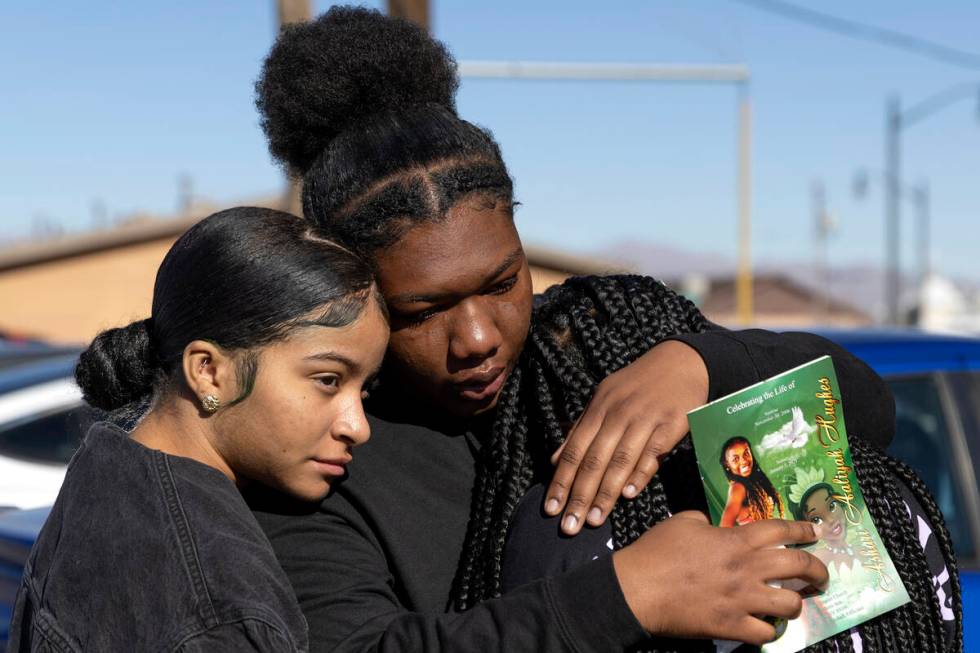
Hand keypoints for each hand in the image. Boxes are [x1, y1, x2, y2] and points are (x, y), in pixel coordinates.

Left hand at [545, 340, 708, 533]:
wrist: (681, 362)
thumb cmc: (638, 385)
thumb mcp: (604, 399)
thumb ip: (580, 429)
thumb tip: (555, 460)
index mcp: (598, 409)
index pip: (574, 451)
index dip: (561, 481)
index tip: (551, 509)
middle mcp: (617, 414)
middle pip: (593, 460)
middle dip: (579, 496)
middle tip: (569, 527)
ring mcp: (644, 419)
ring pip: (620, 460)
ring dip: (605, 493)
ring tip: (594, 521)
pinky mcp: (671, 424)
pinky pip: (652, 452)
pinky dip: (639, 473)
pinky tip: (627, 494)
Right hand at [613, 512, 827, 644]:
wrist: (637, 588)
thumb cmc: (656, 552)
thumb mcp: (682, 522)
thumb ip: (706, 521)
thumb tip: (712, 525)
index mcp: (735, 540)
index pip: (780, 530)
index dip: (802, 530)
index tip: (815, 532)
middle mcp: (746, 569)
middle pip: (798, 567)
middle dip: (817, 570)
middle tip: (821, 575)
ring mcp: (741, 600)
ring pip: (790, 604)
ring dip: (794, 603)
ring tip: (791, 603)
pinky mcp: (731, 626)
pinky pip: (765, 634)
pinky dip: (768, 631)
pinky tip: (764, 626)